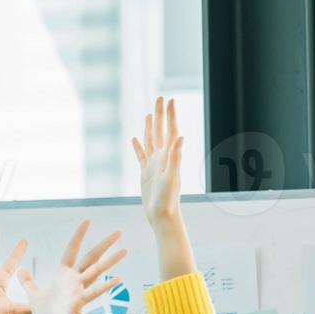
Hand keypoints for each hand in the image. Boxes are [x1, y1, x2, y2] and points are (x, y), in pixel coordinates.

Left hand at [18, 221, 127, 313]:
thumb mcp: (34, 297)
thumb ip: (28, 282)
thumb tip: (20, 270)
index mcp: (64, 277)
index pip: (72, 251)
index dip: (78, 236)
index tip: (87, 221)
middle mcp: (74, 281)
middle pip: (91, 257)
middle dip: (104, 244)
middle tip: (119, 231)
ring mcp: (79, 291)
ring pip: (96, 272)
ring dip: (111, 261)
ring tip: (125, 249)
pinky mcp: (79, 303)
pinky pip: (93, 293)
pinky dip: (105, 286)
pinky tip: (118, 279)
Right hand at [132, 96, 182, 228]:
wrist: (162, 215)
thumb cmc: (168, 199)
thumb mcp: (172, 177)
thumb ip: (175, 157)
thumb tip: (180, 137)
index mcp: (168, 156)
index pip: (170, 130)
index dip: (170, 115)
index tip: (169, 100)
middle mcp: (162, 157)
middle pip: (160, 130)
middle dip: (160, 114)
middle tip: (160, 98)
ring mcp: (153, 164)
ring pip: (150, 140)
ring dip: (150, 127)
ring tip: (148, 115)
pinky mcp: (145, 173)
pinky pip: (141, 155)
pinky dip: (138, 146)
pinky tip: (134, 140)